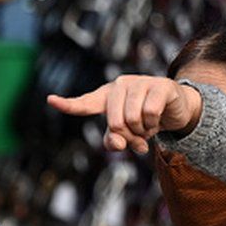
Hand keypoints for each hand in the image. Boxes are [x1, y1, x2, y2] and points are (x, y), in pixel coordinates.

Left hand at [47, 75, 202, 153]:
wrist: (175, 108)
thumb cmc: (144, 120)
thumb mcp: (126, 133)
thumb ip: (114, 141)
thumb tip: (116, 143)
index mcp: (106, 96)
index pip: (84, 103)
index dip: (67, 104)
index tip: (50, 100)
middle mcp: (120, 85)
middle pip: (115, 122)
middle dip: (128, 136)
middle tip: (138, 136)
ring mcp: (140, 82)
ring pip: (133, 118)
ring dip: (143, 131)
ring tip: (148, 126)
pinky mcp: (160, 85)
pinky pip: (150, 112)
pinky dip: (155, 124)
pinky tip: (159, 120)